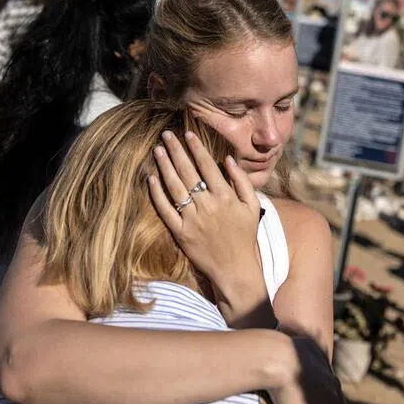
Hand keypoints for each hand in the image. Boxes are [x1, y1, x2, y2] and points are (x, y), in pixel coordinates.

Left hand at [148, 131, 266, 316]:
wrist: (235, 269)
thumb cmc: (245, 237)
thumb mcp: (252, 207)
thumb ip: (242, 181)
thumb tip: (228, 159)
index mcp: (225, 197)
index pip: (207, 165)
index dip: (196, 148)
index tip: (187, 134)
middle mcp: (208, 205)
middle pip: (188, 171)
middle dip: (176, 150)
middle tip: (166, 135)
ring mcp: (192, 219)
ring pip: (174, 187)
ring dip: (164, 166)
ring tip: (158, 150)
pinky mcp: (181, 233)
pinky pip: (166, 210)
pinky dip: (157, 193)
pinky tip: (151, 178)